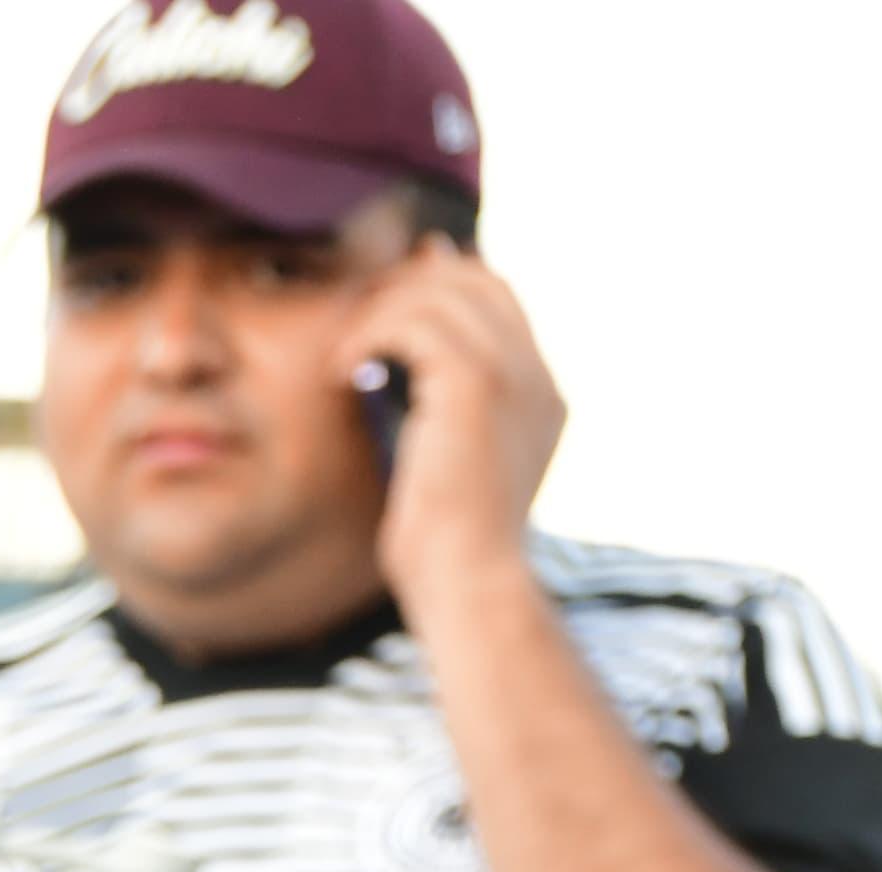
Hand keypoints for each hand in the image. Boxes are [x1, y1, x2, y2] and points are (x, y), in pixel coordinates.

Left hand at [346, 234, 566, 620]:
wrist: (469, 580)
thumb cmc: (445, 549)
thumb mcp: (444, 470)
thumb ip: (435, 416)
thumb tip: (398, 368)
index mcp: (542, 398)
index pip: (499, 301)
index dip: (442, 282)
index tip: (384, 300)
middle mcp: (538, 378)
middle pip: (477, 281)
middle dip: (409, 284)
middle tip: (356, 322)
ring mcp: (515, 376)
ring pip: (442, 294)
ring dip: (379, 315)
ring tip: (342, 358)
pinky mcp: (476, 386)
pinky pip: (415, 323)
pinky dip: (368, 336)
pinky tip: (340, 374)